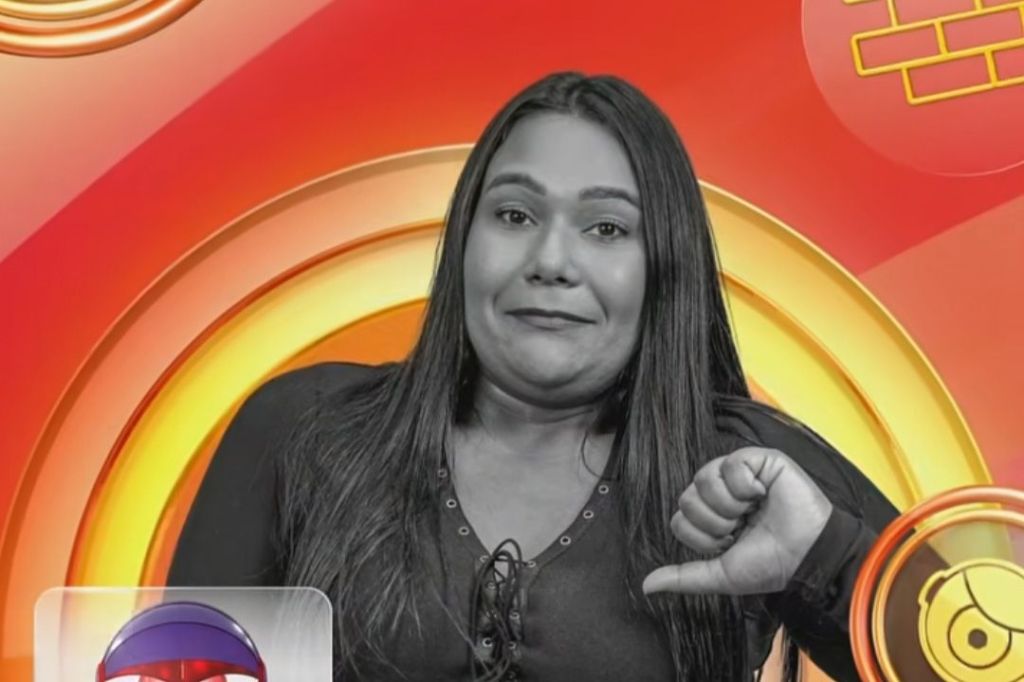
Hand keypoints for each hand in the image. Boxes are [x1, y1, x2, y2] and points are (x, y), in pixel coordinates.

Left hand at [642, 446, 832, 595]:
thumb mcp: (721, 574)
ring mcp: (739, 475)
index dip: (704, 537)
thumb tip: (647, 585)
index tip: (731, 544)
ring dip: (729, 505)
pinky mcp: (759, 460)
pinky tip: (762, 494)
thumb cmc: (771, 564)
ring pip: (703, 479)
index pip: (680, 519)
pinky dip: (745, 486)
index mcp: (712, 518)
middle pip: (687, 499)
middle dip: (715, 523)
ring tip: (752, 511)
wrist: (808, 556)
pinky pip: (730, 464)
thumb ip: (684, 576)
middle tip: (742, 528)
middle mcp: (722, 494)